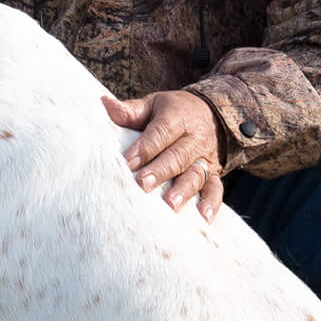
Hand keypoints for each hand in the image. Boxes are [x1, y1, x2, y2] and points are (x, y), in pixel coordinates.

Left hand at [102, 89, 224, 220]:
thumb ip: (129, 111)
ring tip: (170, 204)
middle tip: (143, 184)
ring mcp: (205, 157)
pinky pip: (216, 188)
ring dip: (184, 190)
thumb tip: (104, 103)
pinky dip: (212, 203)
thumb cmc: (172, 112)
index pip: (161, 132)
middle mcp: (194, 138)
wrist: (211, 113)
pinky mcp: (214, 173)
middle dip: (161, 171)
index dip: (145, 147)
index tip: (129, 162)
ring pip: (196, 174)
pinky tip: (203, 217)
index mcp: (177, 118)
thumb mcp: (152, 105)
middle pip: (177, 156)